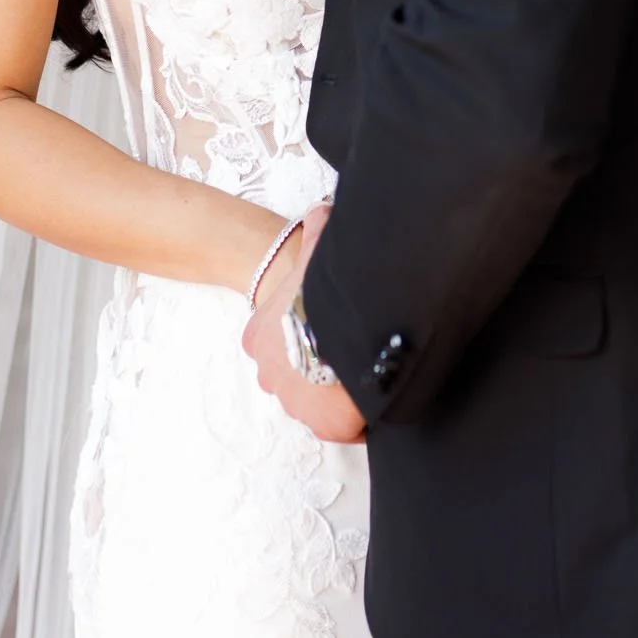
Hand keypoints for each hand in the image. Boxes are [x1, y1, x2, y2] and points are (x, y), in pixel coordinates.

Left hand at [242, 202, 367, 442]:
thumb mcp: (316, 247)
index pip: (283, 342)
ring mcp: (296, 403)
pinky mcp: (326, 426)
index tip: (336, 331)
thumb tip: (322, 211)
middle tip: (356, 350)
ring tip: (371, 368)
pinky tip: (378, 390)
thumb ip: (317, 229)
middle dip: (325, 367)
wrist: (345, 321)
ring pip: (323, 401)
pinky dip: (362, 414)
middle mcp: (270, 374)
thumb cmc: (324, 287)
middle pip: (301, 375)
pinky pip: (347, 425)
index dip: (312, 336)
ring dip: (343, 390)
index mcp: (258, 336)